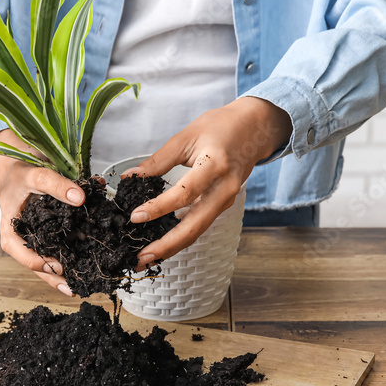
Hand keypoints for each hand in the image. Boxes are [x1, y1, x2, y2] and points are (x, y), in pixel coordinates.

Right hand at [0, 129, 84, 295]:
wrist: (11, 170)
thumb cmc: (18, 174)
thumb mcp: (34, 176)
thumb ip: (56, 184)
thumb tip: (80, 197)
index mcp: (11, 233)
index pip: (26, 255)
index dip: (44, 265)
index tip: (62, 268)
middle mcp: (21, 242)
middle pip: (37, 267)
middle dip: (55, 279)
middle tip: (74, 289)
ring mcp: (33, 241)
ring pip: (47, 264)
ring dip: (63, 275)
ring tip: (80, 286)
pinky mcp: (44, 237)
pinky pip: (55, 252)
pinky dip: (68, 259)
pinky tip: (82, 267)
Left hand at [124, 97, 291, 268]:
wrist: (255, 127)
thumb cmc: (222, 127)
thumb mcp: (186, 137)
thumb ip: (158, 160)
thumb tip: (130, 176)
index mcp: (214, 165)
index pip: (185, 193)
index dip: (159, 207)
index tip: (135, 217)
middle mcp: (224, 188)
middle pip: (195, 226)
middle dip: (166, 245)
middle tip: (140, 258)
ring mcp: (227, 200)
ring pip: (198, 231)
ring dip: (172, 247)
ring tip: (146, 258)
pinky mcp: (223, 205)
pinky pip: (201, 225)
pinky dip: (181, 237)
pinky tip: (162, 243)